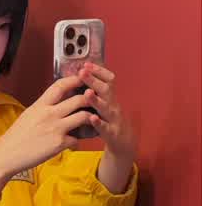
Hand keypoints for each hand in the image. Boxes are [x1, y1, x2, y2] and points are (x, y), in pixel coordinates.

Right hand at [0, 74, 93, 199]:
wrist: (7, 155)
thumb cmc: (16, 137)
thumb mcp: (28, 115)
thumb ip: (43, 107)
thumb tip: (56, 102)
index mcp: (40, 105)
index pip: (60, 85)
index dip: (75, 80)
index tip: (83, 78)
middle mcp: (49, 114)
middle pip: (78, 99)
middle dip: (90, 99)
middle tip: (94, 102)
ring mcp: (55, 128)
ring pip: (83, 116)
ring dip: (89, 119)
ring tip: (89, 121)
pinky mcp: (59, 144)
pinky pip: (77, 139)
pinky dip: (77, 141)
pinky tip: (72, 143)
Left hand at [80, 63, 135, 192]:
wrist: (123, 142)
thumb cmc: (109, 120)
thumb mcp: (104, 104)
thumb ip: (97, 91)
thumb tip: (83, 74)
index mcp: (110, 97)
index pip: (108, 80)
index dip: (98, 71)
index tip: (86, 63)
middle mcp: (113, 105)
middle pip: (106, 90)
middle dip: (94, 80)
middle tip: (82, 72)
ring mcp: (114, 119)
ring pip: (106, 107)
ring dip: (96, 100)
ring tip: (87, 93)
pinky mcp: (112, 133)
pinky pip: (105, 127)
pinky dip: (98, 122)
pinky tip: (92, 118)